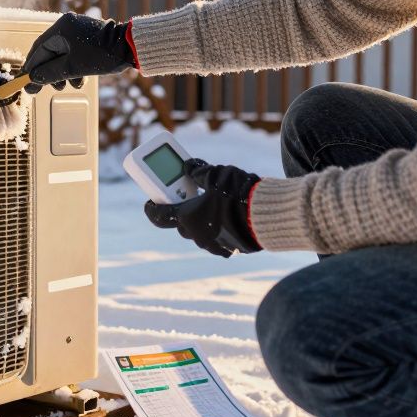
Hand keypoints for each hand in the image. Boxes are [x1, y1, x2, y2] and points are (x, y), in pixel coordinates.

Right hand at [21, 12, 135, 92]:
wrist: (131, 48)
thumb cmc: (102, 54)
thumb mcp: (73, 68)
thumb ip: (50, 74)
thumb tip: (32, 80)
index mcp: (61, 28)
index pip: (39, 49)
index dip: (31, 67)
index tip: (25, 82)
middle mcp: (67, 27)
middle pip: (49, 53)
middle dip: (48, 73)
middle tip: (42, 89)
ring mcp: (78, 32)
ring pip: (61, 56)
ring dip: (62, 73)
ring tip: (66, 86)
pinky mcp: (87, 39)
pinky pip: (73, 55)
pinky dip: (72, 69)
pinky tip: (78, 80)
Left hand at [144, 159, 261, 257]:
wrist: (268, 216)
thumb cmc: (237, 195)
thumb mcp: (216, 176)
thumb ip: (199, 171)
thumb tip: (190, 166)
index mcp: (186, 218)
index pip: (158, 215)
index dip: (151, 208)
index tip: (149, 202)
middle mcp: (196, 235)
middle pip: (181, 223)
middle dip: (183, 209)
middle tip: (189, 196)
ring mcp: (213, 245)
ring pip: (200, 231)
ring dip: (202, 219)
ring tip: (214, 204)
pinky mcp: (229, 250)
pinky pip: (217, 239)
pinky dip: (218, 228)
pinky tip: (229, 216)